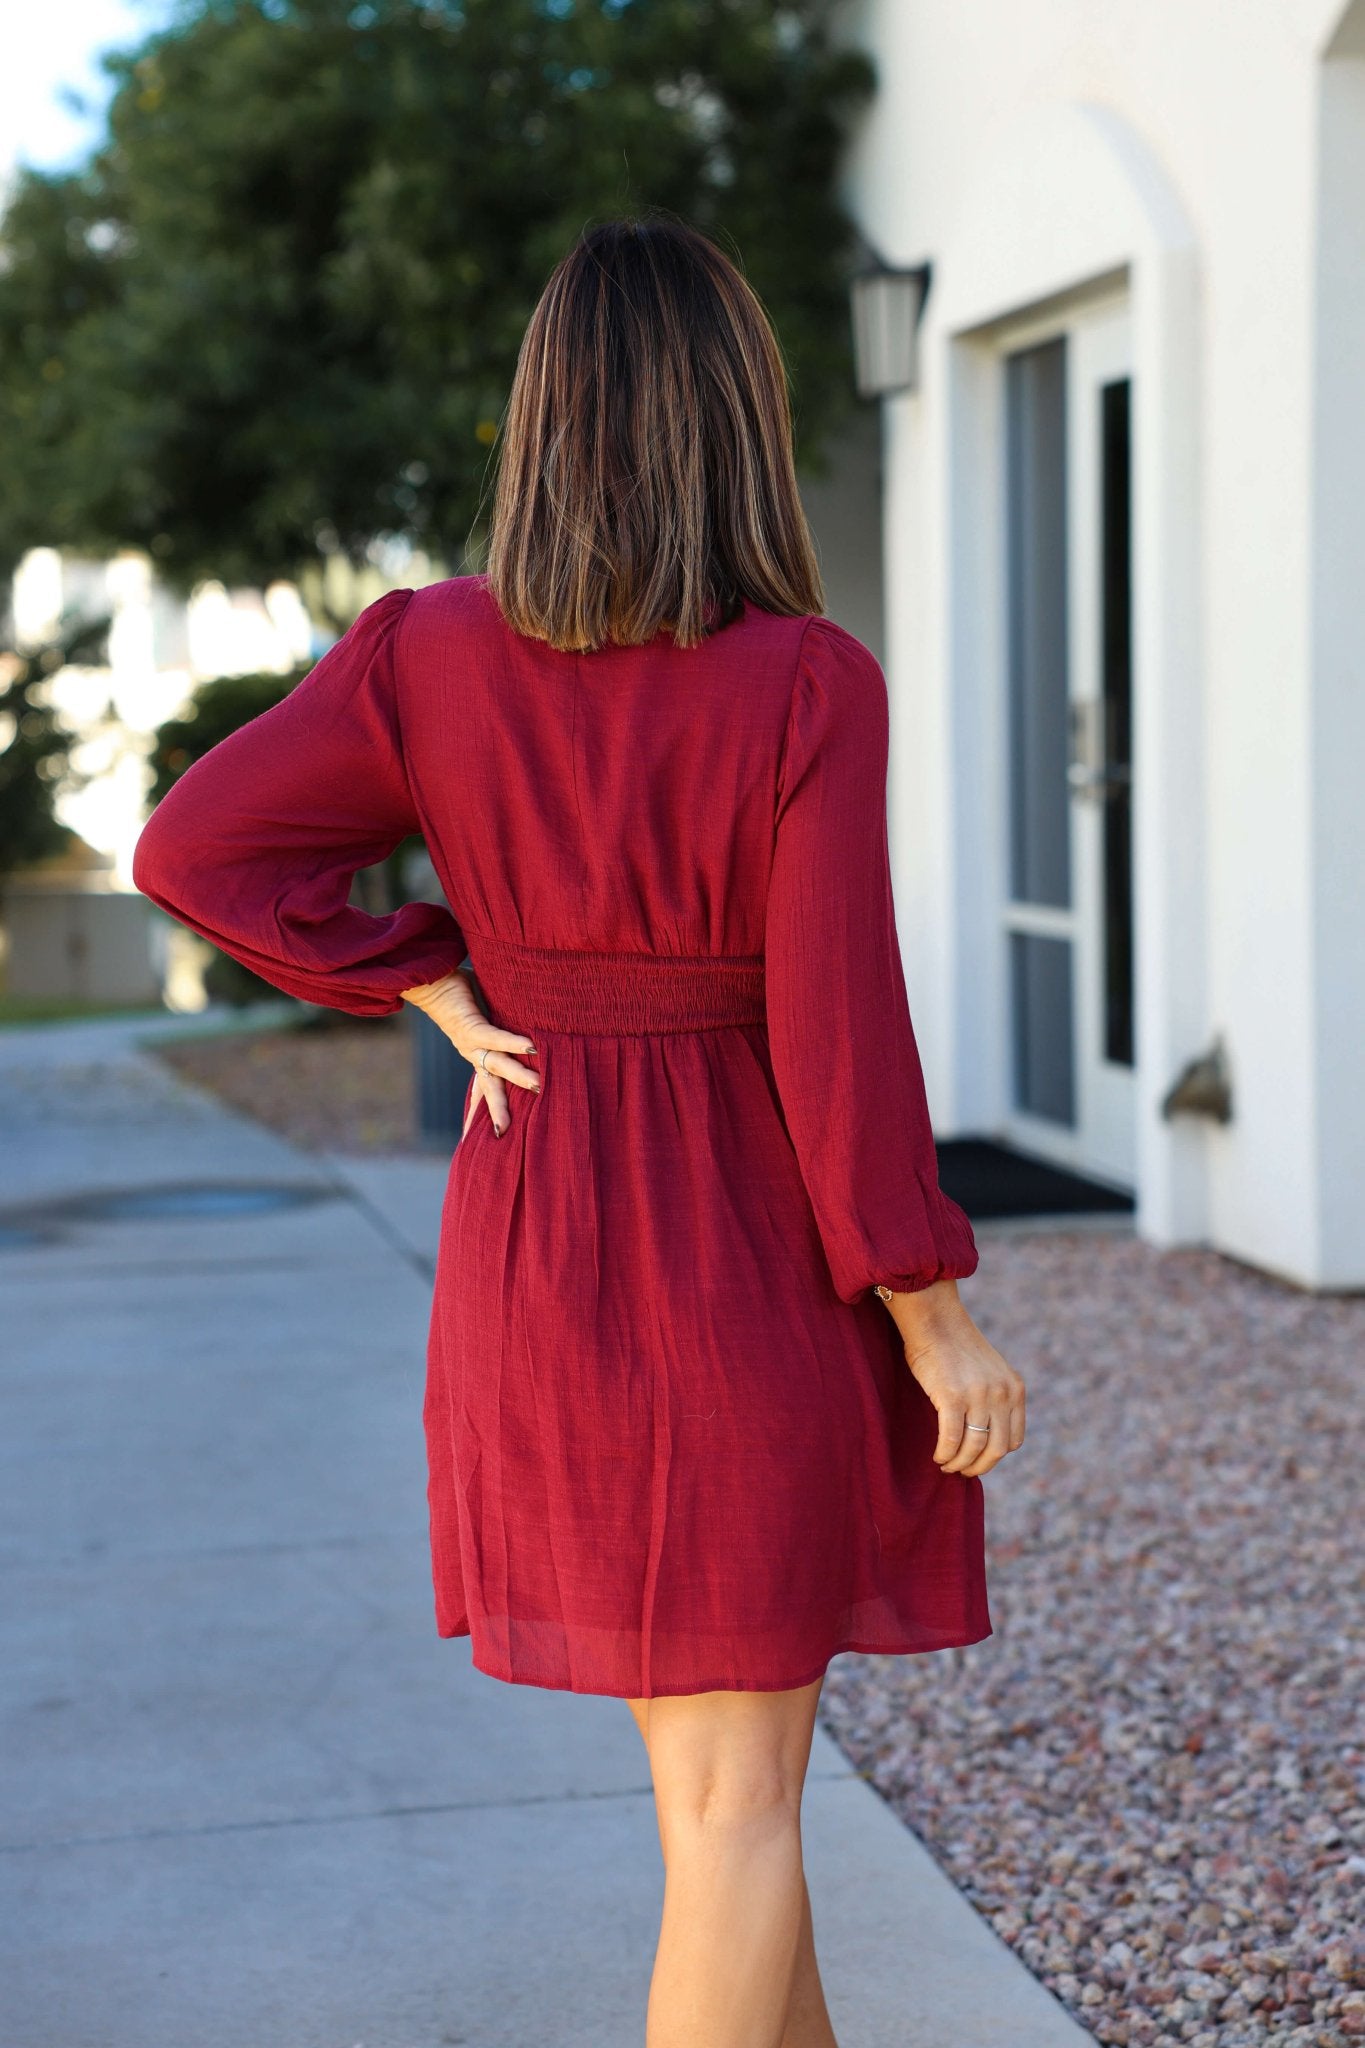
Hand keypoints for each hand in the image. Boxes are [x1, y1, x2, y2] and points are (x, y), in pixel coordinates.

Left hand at [400, 968, 539, 1136]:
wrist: (428, 976)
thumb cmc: (456, 990)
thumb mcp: (483, 1011)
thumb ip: (503, 1020)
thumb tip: (528, 1026)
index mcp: (475, 1053)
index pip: (484, 1085)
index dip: (488, 1108)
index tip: (494, 1133)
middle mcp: (472, 1052)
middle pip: (490, 1087)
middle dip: (499, 1110)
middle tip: (506, 1133)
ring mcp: (469, 1041)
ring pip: (496, 1066)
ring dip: (517, 1077)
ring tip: (538, 1087)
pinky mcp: (470, 1025)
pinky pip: (494, 1038)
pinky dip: (512, 1043)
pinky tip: (531, 1048)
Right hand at [882, 1278, 1024, 1477]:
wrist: (935, 1320)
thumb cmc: (954, 1346)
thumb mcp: (988, 1372)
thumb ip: (993, 1398)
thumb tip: (983, 1435)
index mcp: (1015, 1389)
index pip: (1014, 1440)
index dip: (995, 1456)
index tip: (977, 1458)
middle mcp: (1002, 1394)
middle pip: (996, 1450)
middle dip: (978, 1467)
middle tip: (961, 1471)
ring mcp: (978, 1396)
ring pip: (974, 1448)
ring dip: (959, 1464)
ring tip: (946, 1465)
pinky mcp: (952, 1396)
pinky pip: (952, 1439)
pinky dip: (945, 1454)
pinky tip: (937, 1456)